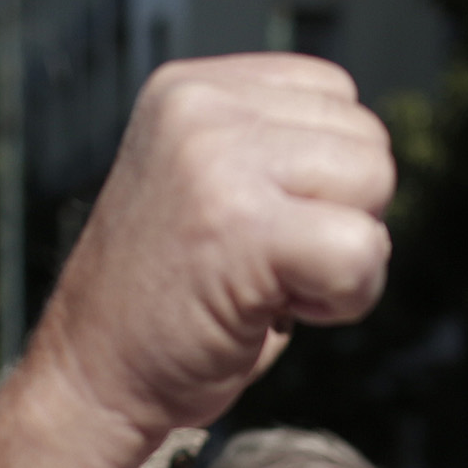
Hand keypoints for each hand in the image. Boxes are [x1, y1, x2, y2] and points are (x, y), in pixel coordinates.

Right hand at [35, 57, 393, 439]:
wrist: (93, 378)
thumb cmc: (166, 300)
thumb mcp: (211, 185)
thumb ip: (276, 150)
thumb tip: (372, 159)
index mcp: (193, 88)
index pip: (335, 94)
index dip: (326, 175)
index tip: (264, 224)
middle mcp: (202, 108)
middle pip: (366, 139)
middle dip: (342, 213)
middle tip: (265, 262)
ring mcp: (217, 162)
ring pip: (374, 183)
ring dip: (346, 254)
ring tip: (268, 282)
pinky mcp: (240, 227)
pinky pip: (361, 251)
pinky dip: (345, 298)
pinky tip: (280, 310)